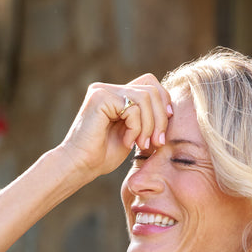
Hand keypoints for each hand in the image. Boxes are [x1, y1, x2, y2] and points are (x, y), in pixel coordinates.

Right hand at [59, 74, 173, 178]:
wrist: (80, 166)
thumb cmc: (103, 156)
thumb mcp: (132, 135)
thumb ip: (145, 119)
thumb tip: (170, 111)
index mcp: (117, 94)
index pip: (150, 84)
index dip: (163, 103)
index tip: (163, 131)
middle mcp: (109, 88)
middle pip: (151, 89)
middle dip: (161, 118)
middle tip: (157, 143)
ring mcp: (104, 90)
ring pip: (145, 98)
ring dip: (149, 126)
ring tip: (142, 145)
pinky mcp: (100, 97)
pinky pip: (133, 108)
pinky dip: (136, 128)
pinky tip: (127, 142)